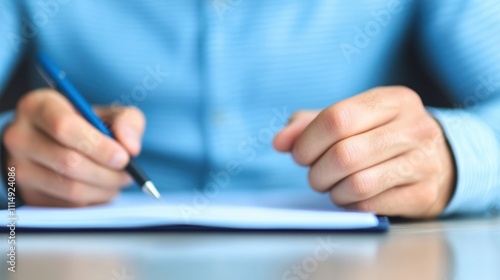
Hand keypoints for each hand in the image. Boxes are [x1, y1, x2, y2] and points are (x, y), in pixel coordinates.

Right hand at [2, 89, 145, 206]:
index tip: (123, 157)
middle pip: (70, 162)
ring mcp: (20, 169)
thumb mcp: (109, 113)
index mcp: (37, 107)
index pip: (64, 127)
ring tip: (118, 181)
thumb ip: (128, 121)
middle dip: (108, 172)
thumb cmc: (87, 125)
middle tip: (128, 173)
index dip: (99, 146)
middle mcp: (20, 136)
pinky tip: (102, 189)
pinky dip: (94, 201)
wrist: (57, 143)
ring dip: (104, 189)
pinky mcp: (29, 195)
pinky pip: (69, 206)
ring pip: (71, 189)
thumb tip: (130, 148)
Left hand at [274, 86, 455, 217]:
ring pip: (357, 183)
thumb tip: (280, 141)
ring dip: (332, 190)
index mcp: (393, 100)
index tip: (299, 153)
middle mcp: (414, 128)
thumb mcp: (354, 118)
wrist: (440, 160)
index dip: (307, 141)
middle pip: (344, 154)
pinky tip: (350, 197)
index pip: (338, 118)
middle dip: (316, 171)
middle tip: (315, 174)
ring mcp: (423, 162)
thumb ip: (311, 124)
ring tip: (331, 185)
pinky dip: (349, 205)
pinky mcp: (423, 194)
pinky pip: (370, 205)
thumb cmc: (383, 136)